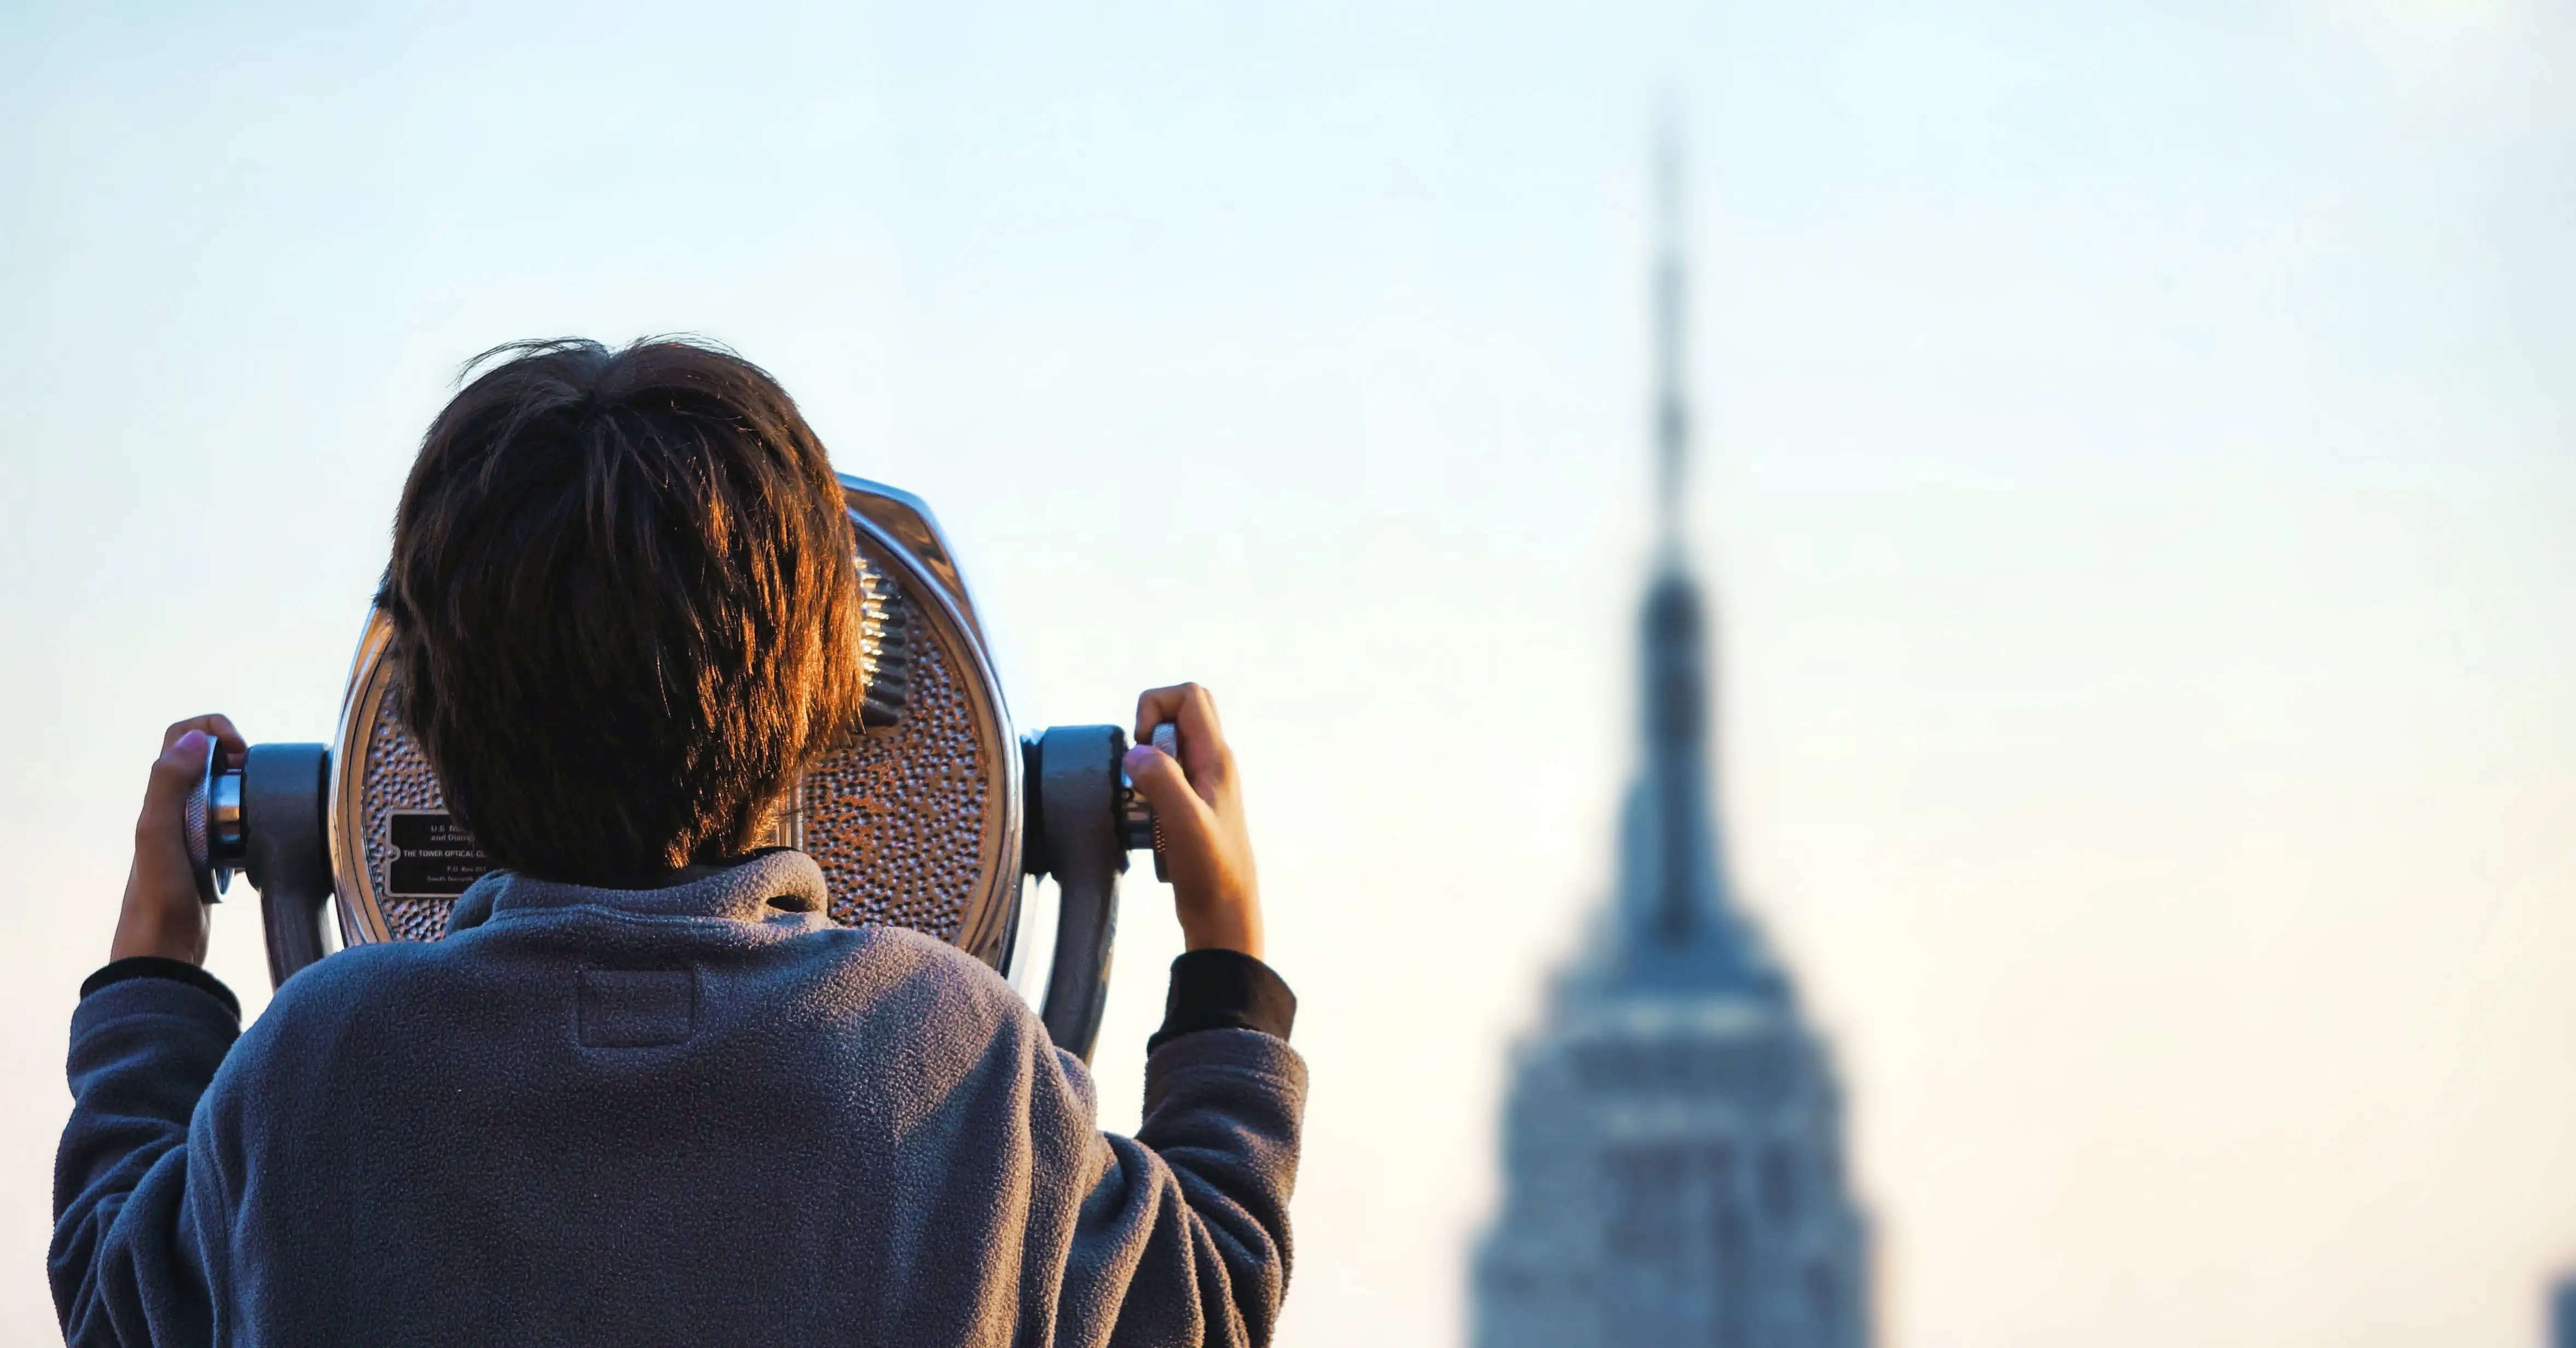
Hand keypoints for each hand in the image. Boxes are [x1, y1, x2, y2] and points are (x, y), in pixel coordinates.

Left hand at [111, 715, 244, 965]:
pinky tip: (255, 849)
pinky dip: (252, 829)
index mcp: (161, 797)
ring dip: (247, 795)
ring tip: (260, 814)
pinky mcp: (212, 858)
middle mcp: (175, 810)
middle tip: (256, 782)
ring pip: (227, 794)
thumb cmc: (159, 895)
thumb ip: (170, 783)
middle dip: (238, 761)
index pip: (182, 736)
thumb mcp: (158, 833)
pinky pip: (237, 828)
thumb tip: (196, 741)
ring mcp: (194, 835)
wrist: (163, 950)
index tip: (240, 755)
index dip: (214, 731)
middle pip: (208, 761)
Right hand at [1123, 684, 1261, 960]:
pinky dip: (1148, 788)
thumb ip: (1162, 781)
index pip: (1189, 695)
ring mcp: (1204, 784)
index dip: (1154, 708)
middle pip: (1181, 711)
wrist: (1224, 914)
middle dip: (1148, 728)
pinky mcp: (1192, 805)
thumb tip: (1135, 752)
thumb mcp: (1183, 823)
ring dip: (1147, 763)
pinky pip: (1165, 776)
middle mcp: (1213, 764)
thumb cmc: (1210, 872)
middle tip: (1141, 767)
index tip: (1142, 747)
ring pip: (1170, 745)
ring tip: (1145, 802)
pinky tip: (1148, 821)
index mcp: (1216, 759)